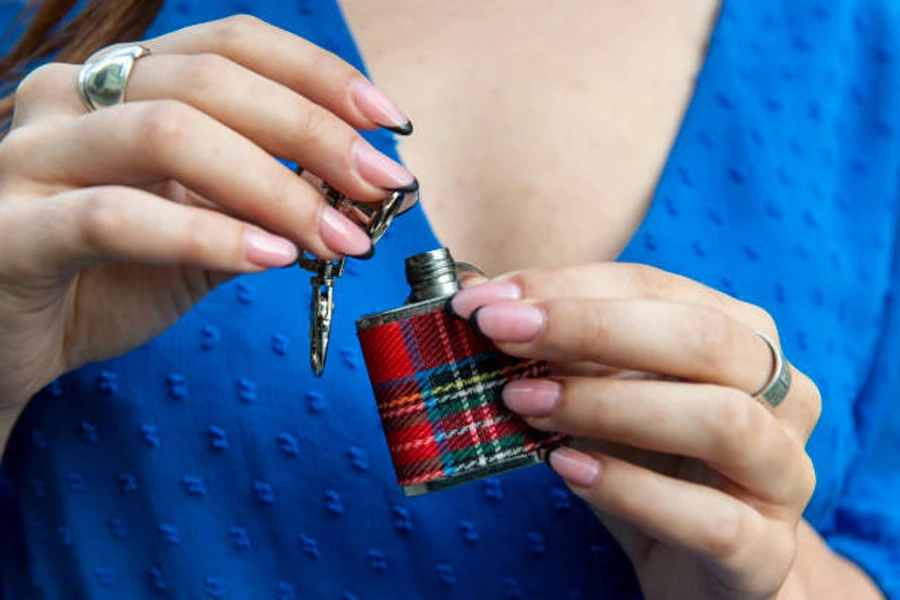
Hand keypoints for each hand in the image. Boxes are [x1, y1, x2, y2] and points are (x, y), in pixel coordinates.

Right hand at [0, 15, 415, 409]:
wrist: (15, 343)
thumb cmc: (110, 278)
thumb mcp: (201, 230)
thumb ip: (259, 201)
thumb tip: (353, 190)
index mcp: (122, 83)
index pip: (233, 45)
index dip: (320, 76)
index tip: (390, 124)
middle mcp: (71, 97)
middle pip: (212, 82)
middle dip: (314, 133)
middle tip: (382, 184)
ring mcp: (32, 156)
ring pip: (169, 134)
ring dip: (275, 187)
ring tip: (339, 236)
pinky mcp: (10, 229)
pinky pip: (117, 216)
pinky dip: (207, 234)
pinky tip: (270, 258)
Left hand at [450, 263, 820, 599]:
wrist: (703, 569)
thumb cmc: (648, 466)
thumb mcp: (598, 396)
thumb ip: (552, 345)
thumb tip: (473, 292)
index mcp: (741, 339)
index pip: (655, 288)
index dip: (566, 287)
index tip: (482, 300)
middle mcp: (781, 396)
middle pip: (701, 337)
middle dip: (589, 327)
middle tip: (500, 334)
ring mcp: (783, 474)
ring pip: (719, 419)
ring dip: (608, 404)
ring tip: (524, 402)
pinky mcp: (766, 552)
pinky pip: (712, 518)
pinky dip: (631, 489)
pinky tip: (566, 470)